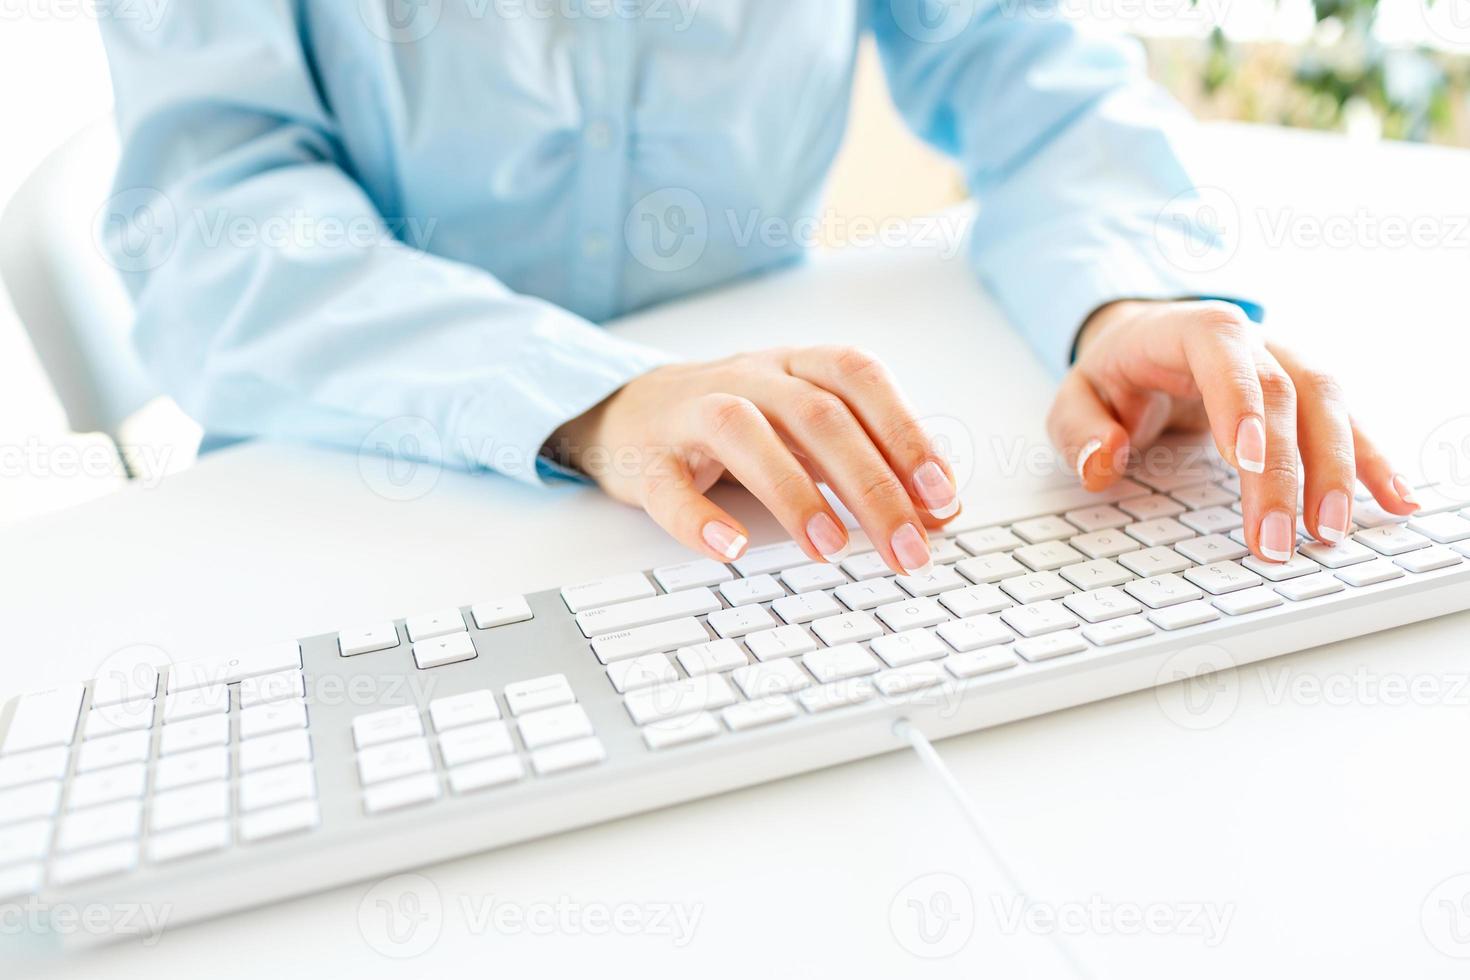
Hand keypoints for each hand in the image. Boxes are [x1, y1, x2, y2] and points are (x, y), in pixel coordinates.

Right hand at [548, 347, 960, 574]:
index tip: (941, 495)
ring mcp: (692, 412)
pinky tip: (733, 549)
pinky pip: (669, 486)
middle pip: (817, 416)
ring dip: (793, 493)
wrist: (630, 410)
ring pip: (743, 434)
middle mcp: (749, 378)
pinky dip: (700, 520)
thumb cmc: (738, 424)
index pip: (860, 381)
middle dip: (871, 486)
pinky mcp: (647, 458)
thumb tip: (941, 512)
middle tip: (906, 549)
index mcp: (795, 365)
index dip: (905, 432)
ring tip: (830, 549)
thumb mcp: (805, 429)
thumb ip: (869, 460)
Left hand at [1050, 300, 1418, 562]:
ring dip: (1337, 469)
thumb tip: (1103, 460)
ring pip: (1328, 404)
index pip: (1221, 354)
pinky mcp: (1308, 394)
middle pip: (1282, 393)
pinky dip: (1372, 462)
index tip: (1243, 459)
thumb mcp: (1075, 396)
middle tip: (1276, 538)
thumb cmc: (1115, 373)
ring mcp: (1288, 363)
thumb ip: (1078, 430)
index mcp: (1191, 328)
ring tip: (1332, 531)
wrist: (1147, 342)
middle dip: (1283, 469)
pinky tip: (1395, 500)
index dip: (1238, 402)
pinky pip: (1348, 423)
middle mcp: (1252, 340)